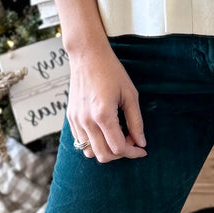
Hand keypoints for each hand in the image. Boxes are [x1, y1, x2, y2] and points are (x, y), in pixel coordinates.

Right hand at [66, 39, 146, 160]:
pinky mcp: (71, 118)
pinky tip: (106, 130)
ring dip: (106, 150)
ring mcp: (76, 120)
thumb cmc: (111, 71)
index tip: (142, 149)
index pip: (118, 148)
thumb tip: (141, 142)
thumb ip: (136, 121)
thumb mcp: (130, 95)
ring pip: (90, 152)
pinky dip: (95, 143)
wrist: (87, 56)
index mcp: (103, 115)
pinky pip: (81, 142)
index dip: (133, 153)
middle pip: (103, 156)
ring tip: (118, 135)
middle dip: (121, 154)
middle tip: (131, 141)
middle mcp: (86, 121)